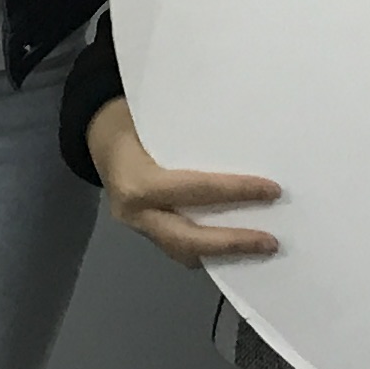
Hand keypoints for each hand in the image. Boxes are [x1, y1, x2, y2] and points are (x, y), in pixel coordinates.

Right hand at [86, 100, 281, 268]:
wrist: (97, 137)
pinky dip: (208, 250)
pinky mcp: (146, 232)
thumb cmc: (129, 119)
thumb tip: (244, 131)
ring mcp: (139, 227)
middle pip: (188, 239)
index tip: (272, 190)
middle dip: (232, 243)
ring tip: (260, 249)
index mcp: (139, 182)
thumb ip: (190, 128)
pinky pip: (179, 248)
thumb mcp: (153, 113)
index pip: (195, 190)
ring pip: (183, 252)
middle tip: (271, 243)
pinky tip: (235, 247)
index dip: (235, 191)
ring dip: (223, 255)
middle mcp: (136, 213)